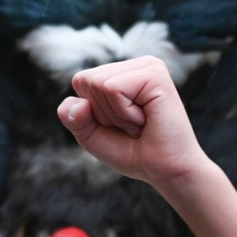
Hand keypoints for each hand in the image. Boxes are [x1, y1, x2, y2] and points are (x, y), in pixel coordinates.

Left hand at [57, 56, 207, 188]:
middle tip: (132, 125)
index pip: (81, 81)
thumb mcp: (90, 135)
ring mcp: (148, 66)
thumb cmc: (132, 152)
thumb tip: (79, 102)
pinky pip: (113, 88)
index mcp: (123, 73)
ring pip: (99, 83)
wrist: (164, 171)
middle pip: (87, 81)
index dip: (92, 111)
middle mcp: (136, 65)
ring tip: (140, 123)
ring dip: (116, 114)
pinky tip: (146, 119)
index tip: (120, 124)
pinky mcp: (155, 73)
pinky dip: (124, 113)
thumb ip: (72, 117)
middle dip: (104, 113)